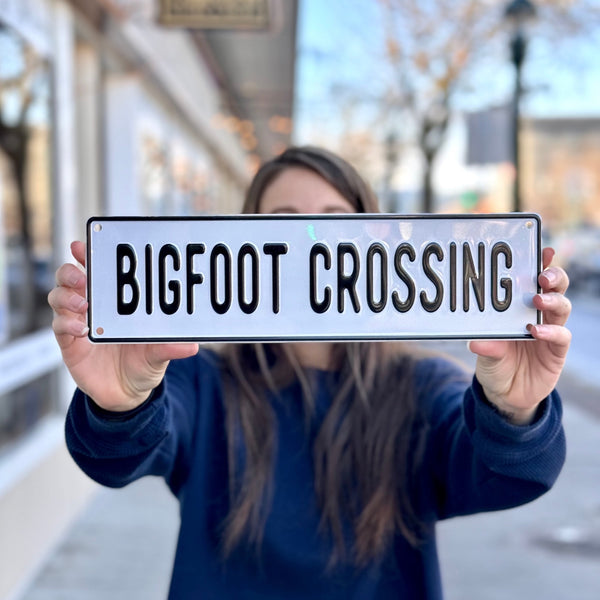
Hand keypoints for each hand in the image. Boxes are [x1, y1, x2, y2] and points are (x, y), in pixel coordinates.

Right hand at [48, 241, 198, 411]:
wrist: (128, 394)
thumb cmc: (144, 364)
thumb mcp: (159, 353)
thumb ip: (170, 348)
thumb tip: (192, 346)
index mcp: (115, 301)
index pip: (98, 270)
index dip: (88, 255)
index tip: (85, 245)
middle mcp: (94, 307)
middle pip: (70, 278)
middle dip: (72, 271)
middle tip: (83, 277)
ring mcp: (79, 323)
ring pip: (59, 297)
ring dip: (67, 296)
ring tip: (84, 304)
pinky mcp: (69, 343)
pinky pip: (59, 326)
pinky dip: (66, 323)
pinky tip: (81, 329)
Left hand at [468, 247, 570, 424]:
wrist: (506, 395)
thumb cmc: (494, 365)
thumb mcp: (485, 354)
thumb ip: (485, 347)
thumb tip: (476, 343)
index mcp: (519, 307)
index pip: (533, 279)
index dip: (541, 262)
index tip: (543, 249)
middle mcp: (537, 314)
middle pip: (554, 287)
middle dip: (552, 276)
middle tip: (541, 275)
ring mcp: (549, 331)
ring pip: (561, 306)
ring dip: (552, 299)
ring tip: (538, 299)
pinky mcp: (557, 351)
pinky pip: (561, 336)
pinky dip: (552, 331)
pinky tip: (539, 331)